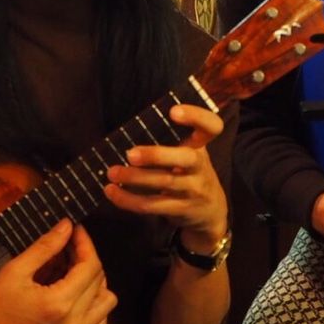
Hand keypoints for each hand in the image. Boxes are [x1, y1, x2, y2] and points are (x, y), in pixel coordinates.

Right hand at [0, 220, 117, 323]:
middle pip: (100, 282)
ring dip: (95, 284)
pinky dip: (93, 306)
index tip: (75, 230)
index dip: (85, 243)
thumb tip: (67, 226)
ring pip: (106, 304)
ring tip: (73, 272)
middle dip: (87, 259)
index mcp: (60, 304)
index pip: (90, 266)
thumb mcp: (14, 272)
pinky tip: (74, 296)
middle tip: (69, 247)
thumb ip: (45, 247)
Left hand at [104, 104, 228, 250]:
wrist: (211, 212)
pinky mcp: (181, 209)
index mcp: (202, 145)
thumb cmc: (191, 172)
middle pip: (186, 158)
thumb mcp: (190, 152)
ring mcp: (194, 189)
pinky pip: (153, 205)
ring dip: (135, 178)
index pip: (212, 126)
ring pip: (165, 182)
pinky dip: (128, 199)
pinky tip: (111, 191)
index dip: (196, 116)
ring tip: (112, 172)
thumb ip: (172, 139)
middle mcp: (201, 166)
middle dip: (157, 155)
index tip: (173, 111)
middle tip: (130, 154)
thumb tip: (128, 129)